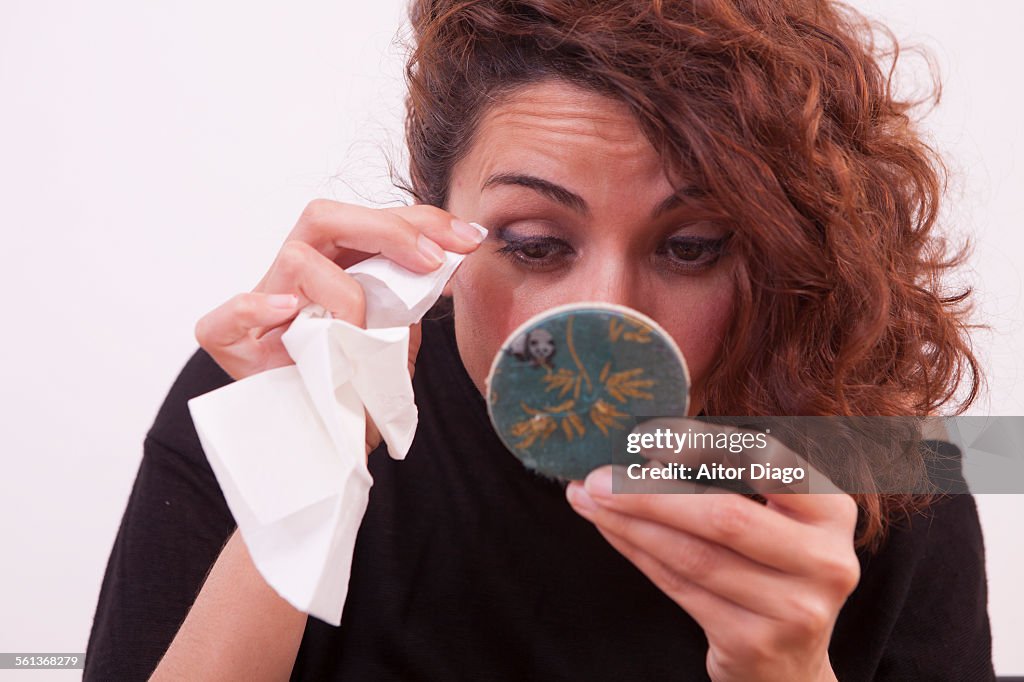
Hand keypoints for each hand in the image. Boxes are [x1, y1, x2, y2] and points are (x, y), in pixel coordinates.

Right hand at [194, 199, 483, 453]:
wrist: (315, 441)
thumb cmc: (349, 384)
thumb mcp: (392, 339)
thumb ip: (408, 302)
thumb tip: (444, 266)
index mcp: (334, 265)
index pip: (371, 223)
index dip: (422, 221)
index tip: (467, 238)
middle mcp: (296, 274)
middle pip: (326, 216)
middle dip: (388, 229)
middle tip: (433, 260)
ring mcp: (262, 303)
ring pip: (294, 256)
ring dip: (344, 291)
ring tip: (363, 330)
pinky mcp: (229, 340)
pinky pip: (231, 312)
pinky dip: (259, 307)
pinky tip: (288, 314)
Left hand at [566, 419, 858, 681]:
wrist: (788, 662)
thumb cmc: (768, 565)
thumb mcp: (773, 513)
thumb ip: (725, 474)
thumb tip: (640, 438)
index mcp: (831, 509)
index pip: (765, 464)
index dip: (702, 447)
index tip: (645, 436)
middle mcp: (825, 559)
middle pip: (725, 516)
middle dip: (649, 492)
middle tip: (597, 476)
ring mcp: (794, 608)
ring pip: (694, 556)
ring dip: (631, 523)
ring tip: (589, 498)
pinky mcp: (754, 642)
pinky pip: (680, 587)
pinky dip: (637, 553)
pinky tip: (610, 529)